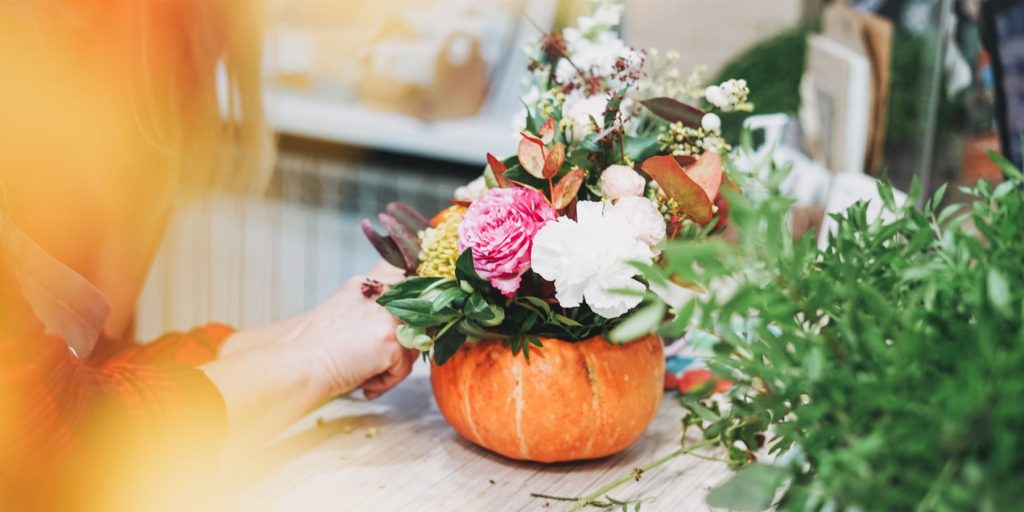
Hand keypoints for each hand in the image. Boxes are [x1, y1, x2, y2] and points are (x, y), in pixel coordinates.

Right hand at [279, 275, 416, 398]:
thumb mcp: (343, 316)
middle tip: (374, 366)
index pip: (408, 298)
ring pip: (412, 348)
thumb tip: (396, 333)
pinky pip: (403, 370)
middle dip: (400, 350)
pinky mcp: (391, 341)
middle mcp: (381, 294)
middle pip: (415, 324)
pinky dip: (384, 382)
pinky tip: (362, 381)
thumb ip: (370, 316)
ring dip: (391, 367)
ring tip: (363, 375)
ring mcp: (388, 316)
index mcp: (367, 284)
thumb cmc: (312, 349)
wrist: (299, 364)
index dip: (404, 325)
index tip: (390, 343)